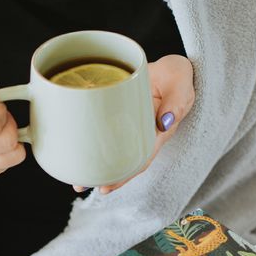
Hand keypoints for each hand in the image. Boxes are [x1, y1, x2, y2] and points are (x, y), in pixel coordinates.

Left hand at [73, 54, 194, 193]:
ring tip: (75, 177)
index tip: (106, 186)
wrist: (173, 70)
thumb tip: (164, 122)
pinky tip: (80, 150)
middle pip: (123, 163)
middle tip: (80, 185)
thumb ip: (176, 103)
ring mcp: (133, 127)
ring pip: (114, 152)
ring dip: (96, 164)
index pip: (140, 161)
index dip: (124, 176)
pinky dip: (95, 143)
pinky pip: (109, 133)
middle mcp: (144, 136)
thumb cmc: (178, 78)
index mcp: (158, 134)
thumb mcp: (181, 87)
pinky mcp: (122, 116)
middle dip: (103, 176)